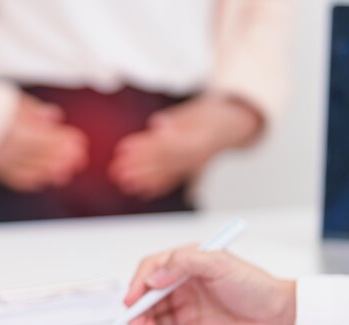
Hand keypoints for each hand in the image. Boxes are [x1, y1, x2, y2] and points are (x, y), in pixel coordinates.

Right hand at [0, 94, 87, 192]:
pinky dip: (32, 179)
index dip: (64, 140)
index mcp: (12, 126)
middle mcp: (6, 146)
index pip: (45, 136)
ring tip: (66, 171)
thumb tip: (54, 116)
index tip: (79, 140)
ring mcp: (0, 159)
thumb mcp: (13, 100)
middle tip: (79, 158)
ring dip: (51, 171)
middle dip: (63, 157)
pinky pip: (15, 178)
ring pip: (30, 169)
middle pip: (41, 154)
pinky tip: (44, 178)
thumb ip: (35, 111)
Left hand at [109, 95, 262, 199]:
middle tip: (116, 169)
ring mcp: (192, 165)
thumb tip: (156, 124)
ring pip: (165, 172)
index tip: (124, 148)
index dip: (143, 148)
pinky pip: (173, 179)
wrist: (232, 125)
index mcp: (196, 140)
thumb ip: (176, 119)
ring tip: (121, 181)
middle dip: (137, 166)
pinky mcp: (190, 170)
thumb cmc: (212, 114)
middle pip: (161, 162)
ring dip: (142, 178)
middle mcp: (194, 157)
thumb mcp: (197, 110)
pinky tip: (141, 190)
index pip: (165, 145)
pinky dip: (157, 185)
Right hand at [124, 245, 295, 324]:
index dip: (140, 281)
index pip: (154, 266)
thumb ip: (185, 263)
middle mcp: (183, 278)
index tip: (133, 298)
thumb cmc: (255, 286)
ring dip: (140, 318)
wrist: (278, 316)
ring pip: (151, 308)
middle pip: (148, 289)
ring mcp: (185, 300)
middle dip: (136, 304)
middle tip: (131, 319)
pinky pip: (161, 323)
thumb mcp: (221, 265)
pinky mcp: (188, 320)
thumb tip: (154, 276)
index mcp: (189, 259)